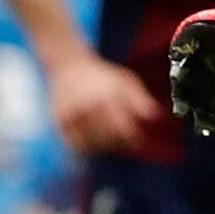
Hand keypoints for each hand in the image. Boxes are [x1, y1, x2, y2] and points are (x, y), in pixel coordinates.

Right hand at [49, 51, 179, 161]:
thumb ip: (140, 99)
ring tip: (105, 138)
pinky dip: (84, 148)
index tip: (136, 142)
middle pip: (108, 140)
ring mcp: (73, 115)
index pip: (124, 130)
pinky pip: (75, 145)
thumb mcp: (125, 80)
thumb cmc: (101, 75)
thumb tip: (154, 117)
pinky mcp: (60, 122)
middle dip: (118, 144)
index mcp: (108, 96)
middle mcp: (89, 106)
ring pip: (91, 146)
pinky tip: (90, 140)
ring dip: (101, 147)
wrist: (67, 65)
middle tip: (120, 140)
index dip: (133, 141)